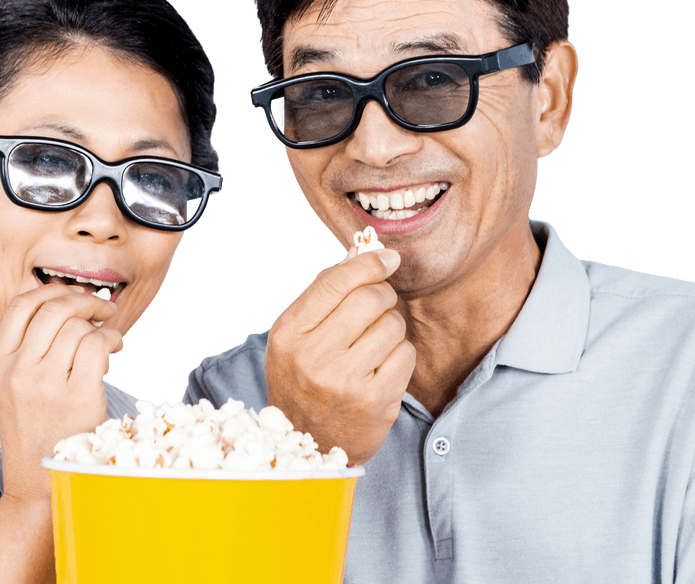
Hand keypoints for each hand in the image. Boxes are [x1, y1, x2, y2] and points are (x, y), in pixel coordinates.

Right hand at [0, 283, 121, 504]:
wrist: (37, 486)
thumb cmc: (35, 435)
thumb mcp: (15, 390)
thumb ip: (31, 352)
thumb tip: (72, 308)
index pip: (20, 306)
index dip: (51, 290)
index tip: (72, 294)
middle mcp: (18, 371)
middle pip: (53, 308)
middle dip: (83, 299)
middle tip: (102, 307)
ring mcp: (46, 384)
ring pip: (78, 326)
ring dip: (101, 323)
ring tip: (109, 337)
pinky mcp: (77, 396)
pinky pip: (98, 345)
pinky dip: (112, 339)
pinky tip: (115, 348)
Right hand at [265, 248, 415, 465]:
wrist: (310, 444)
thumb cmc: (303, 378)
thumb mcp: (297, 335)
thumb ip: (325, 293)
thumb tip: (362, 250)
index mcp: (289, 334)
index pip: (335, 281)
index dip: (367, 262)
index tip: (387, 257)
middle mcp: (314, 357)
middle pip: (369, 298)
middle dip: (382, 295)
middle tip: (378, 305)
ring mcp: (346, 382)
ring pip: (392, 325)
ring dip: (391, 327)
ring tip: (374, 342)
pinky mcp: (376, 401)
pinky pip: (405, 354)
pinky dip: (399, 354)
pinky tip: (382, 365)